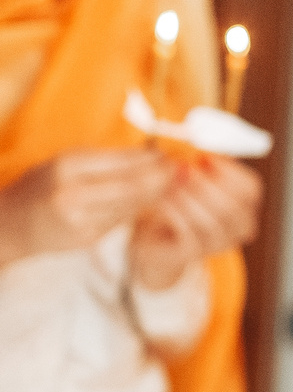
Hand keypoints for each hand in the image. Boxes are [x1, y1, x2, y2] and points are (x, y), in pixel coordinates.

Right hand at [0, 149, 171, 266]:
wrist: (10, 224)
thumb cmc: (41, 186)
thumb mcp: (64, 162)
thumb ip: (102, 159)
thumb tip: (150, 152)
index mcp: (67, 166)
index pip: (123, 161)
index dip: (152, 159)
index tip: (168, 154)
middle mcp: (73, 193)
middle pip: (133, 185)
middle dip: (161, 177)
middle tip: (178, 170)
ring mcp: (80, 219)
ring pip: (132, 205)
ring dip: (155, 194)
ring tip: (169, 183)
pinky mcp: (87, 239)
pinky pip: (121, 220)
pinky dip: (138, 209)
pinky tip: (148, 201)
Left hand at [129, 156, 261, 289]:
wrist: (157, 237)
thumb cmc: (178, 203)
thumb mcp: (194, 178)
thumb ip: (202, 162)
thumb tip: (199, 141)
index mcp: (246, 204)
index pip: (251, 187)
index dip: (229, 170)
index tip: (205, 157)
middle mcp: (240, 226)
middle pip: (233, 205)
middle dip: (205, 184)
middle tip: (182, 169)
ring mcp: (220, 242)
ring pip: (212, 219)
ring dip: (187, 198)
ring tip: (168, 184)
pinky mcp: (196, 252)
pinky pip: (189, 232)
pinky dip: (175, 212)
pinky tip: (162, 201)